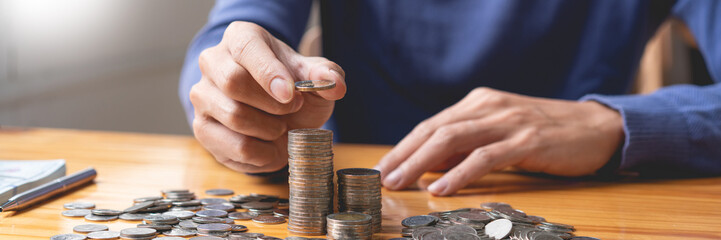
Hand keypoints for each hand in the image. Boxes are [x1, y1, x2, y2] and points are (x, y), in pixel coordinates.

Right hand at [190, 21, 345, 172]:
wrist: (278, 115)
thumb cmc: (293, 88)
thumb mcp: (314, 77)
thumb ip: (326, 75)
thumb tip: (334, 83)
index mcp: (240, 38)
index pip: (247, 50)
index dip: (269, 73)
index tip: (291, 94)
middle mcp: (213, 62)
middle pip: (233, 82)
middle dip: (272, 104)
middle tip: (293, 109)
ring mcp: (202, 96)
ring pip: (233, 116)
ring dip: (269, 128)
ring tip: (281, 126)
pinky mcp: (202, 128)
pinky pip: (233, 146)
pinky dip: (262, 152)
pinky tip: (271, 144)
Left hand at [374, 88, 623, 195]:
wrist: (598, 127)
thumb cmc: (545, 134)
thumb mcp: (499, 132)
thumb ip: (466, 146)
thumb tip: (428, 166)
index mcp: (479, 102)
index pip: (432, 124)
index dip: (404, 146)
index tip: (382, 167)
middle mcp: (488, 106)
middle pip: (435, 130)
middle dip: (404, 155)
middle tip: (382, 178)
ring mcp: (508, 121)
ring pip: (453, 140)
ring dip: (421, 163)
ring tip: (401, 183)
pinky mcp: (527, 141)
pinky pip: (485, 157)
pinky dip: (458, 173)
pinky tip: (441, 188)